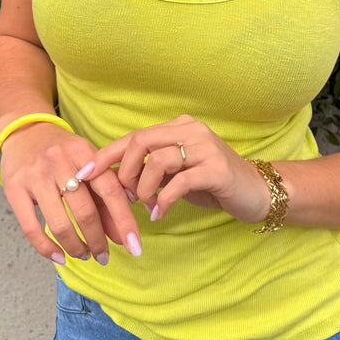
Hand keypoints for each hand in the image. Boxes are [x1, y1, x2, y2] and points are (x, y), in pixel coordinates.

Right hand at [0, 123, 141, 263]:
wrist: (25, 130)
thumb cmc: (63, 152)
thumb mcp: (88, 164)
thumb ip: (105, 197)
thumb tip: (121, 236)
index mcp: (83, 151)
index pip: (110, 188)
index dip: (124, 220)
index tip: (134, 246)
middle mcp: (59, 161)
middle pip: (85, 210)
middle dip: (98, 240)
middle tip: (104, 256)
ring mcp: (35, 175)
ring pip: (59, 223)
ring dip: (76, 247)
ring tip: (84, 254)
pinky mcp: (13, 188)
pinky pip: (31, 227)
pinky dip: (47, 248)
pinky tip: (59, 257)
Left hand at [77, 115, 271, 224]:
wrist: (256, 191)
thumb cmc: (212, 183)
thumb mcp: (177, 173)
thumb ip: (151, 170)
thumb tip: (114, 180)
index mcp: (179, 126)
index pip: (134, 136)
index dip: (106, 155)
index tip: (83, 174)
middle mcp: (191, 130)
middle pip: (141, 142)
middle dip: (125, 172)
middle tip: (126, 196)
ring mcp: (205, 147)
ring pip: (157, 161)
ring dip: (144, 188)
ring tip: (146, 205)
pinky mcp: (215, 169)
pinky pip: (178, 182)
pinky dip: (162, 200)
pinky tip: (160, 213)